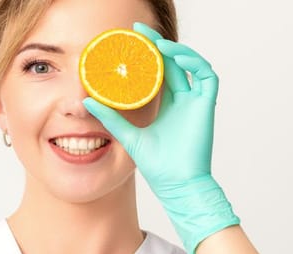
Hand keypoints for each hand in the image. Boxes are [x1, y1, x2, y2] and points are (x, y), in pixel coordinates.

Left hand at [83, 22, 239, 253]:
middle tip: (140, 30)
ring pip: (191, 65)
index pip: (157, 71)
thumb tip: (86, 101)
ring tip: (158, 44)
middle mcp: (182, 100)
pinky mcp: (206, 107)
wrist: (176, 184)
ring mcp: (195, 102)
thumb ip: (110, 117)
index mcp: (165, 104)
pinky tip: (176, 58)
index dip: (147, 54)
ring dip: (177, 51)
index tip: (130, 38)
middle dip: (158, 44)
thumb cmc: (157, 165)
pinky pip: (207, 77)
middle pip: (172, 63)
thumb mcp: (127, 135)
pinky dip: (194, 64)